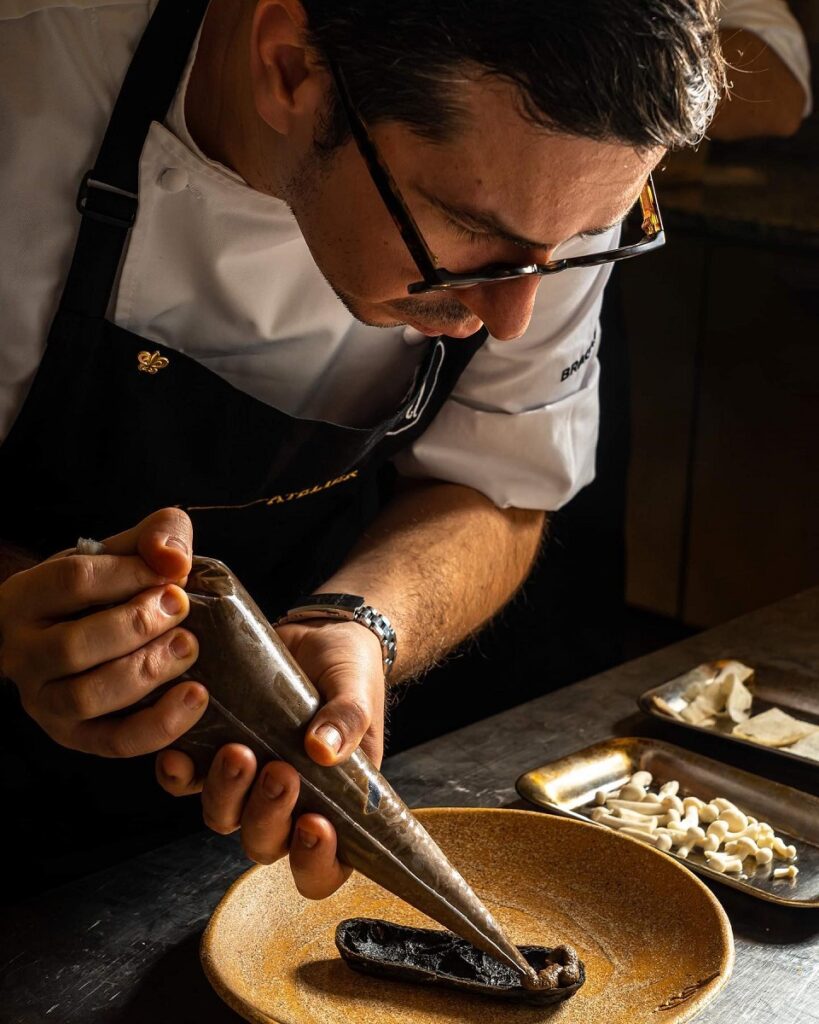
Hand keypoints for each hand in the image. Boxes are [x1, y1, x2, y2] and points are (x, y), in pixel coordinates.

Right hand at [0, 508, 205, 755]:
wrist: (82, 630)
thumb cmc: (105, 587)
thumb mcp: (121, 550)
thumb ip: (155, 535)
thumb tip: (174, 560)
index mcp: (26, 598)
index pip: (72, 582)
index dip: (129, 574)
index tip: (172, 573)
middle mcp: (23, 654)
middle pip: (73, 646)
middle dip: (137, 625)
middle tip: (181, 607)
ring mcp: (44, 702)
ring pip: (87, 697)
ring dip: (146, 671)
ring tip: (189, 646)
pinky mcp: (77, 737)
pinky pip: (116, 742)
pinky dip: (160, 724)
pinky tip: (196, 695)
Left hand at [156, 617, 385, 897]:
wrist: (320, 633)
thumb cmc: (350, 671)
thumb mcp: (359, 691)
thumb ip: (348, 720)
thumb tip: (324, 750)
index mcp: (336, 802)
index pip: (325, 866)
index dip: (316, 863)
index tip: (315, 824)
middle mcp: (288, 801)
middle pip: (265, 843)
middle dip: (268, 816)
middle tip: (280, 771)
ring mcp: (248, 780)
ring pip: (224, 817)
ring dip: (227, 794)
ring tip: (237, 751)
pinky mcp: (214, 752)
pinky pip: (187, 781)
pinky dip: (179, 775)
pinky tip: (180, 753)